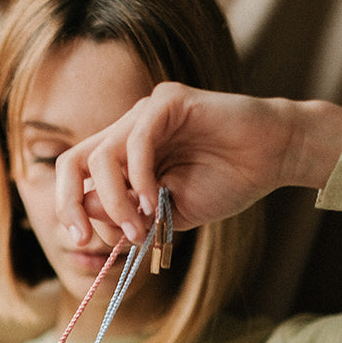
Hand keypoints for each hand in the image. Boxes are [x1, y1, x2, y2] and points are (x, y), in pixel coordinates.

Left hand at [54, 83, 341, 243]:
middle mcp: (127, 131)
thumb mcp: (167, 211)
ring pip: (103, 156)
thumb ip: (128, 213)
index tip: (79, 241)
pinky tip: (153, 200)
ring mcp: (146, 114)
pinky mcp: (168, 102)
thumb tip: (86, 213)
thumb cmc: (226, 182)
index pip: (75, 174)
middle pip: (75, 161)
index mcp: (124, 157)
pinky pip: (137, 140)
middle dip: (71, 203)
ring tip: (139, 227)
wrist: (273, 158)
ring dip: (115, 200)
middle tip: (84, 237)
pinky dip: (138, 177)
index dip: (68, 206)